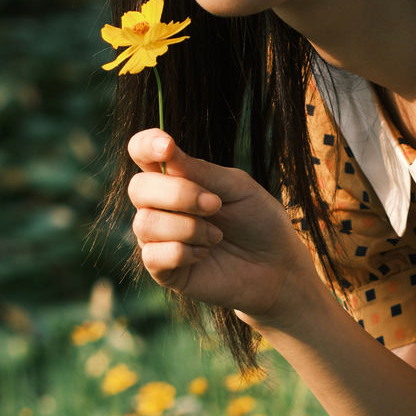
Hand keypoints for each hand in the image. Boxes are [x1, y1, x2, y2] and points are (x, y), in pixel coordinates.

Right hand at [125, 129, 309, 323]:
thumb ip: (201, 171)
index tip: (167, 146)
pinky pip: (152, 256)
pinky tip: (205, 255)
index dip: (146, 145)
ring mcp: (158, 239)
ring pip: (145, 223)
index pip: (142, 153)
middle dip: (178, 194)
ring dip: (188, 228)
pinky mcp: (163, 271)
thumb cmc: (258, 222)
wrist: (277, 267)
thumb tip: (166, 151)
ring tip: (217, 236)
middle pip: (138, 188)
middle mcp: (160, 206)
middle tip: (215, 205)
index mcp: (176, 178)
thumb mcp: (237, 188)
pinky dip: (183, 253)